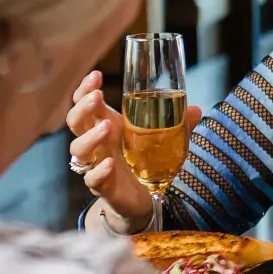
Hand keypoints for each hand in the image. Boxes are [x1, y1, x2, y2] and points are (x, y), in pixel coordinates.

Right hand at [66, 69, 198, 235]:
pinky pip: (91, 179)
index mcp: (106, 125)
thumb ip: (177, 124)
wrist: (144, 198)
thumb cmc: (145, 161)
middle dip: (83, 107)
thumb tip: (197, 109)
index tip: (95, 75)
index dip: (85, 89)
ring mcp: (96, 165)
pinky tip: (109, 164)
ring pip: (78, 150)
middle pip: (75, 122)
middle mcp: (96, 144)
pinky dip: (98, 172)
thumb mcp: (161, 139)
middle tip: (98, 96)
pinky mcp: (102, 187)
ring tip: (107, 127)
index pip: (85, 103)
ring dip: (90, 137)